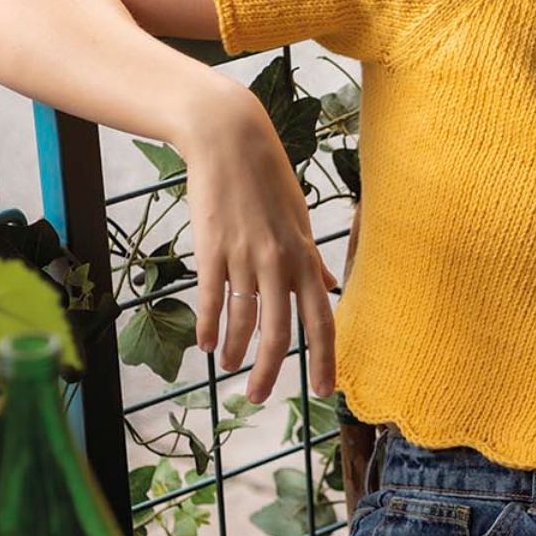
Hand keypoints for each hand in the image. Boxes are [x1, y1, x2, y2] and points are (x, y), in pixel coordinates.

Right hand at [182, 84, 339, 406]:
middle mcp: (279, 263)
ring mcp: (244, 256)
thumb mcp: (300, 219)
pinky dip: (208, 327)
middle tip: (258, 397)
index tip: (324, 391)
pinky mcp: (211, 249)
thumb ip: (312, 260)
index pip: (321, 320)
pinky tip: (205, 344)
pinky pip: (211, 299)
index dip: (324, 359)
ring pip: (243, 321)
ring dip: (234, 351)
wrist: (229, 139)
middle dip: (269, 372)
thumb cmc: (266, 178)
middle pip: (280, 333)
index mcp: (304, 258)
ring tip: (228, 367)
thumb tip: (330, 286)